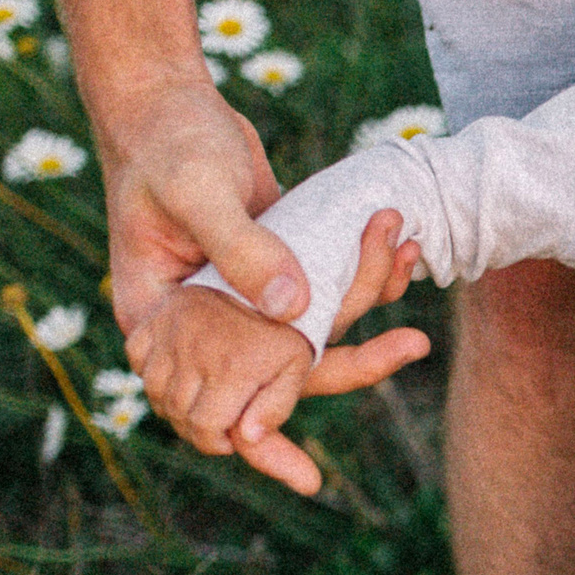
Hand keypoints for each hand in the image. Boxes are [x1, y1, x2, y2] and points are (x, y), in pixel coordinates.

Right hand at [101, 77, 425, 485]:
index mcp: (161, 322)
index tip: (307, 477)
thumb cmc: (164, 142)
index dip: (261, 443)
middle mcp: (203, 323)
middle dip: (354, 365)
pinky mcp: (274, 268)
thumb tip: (298, 310)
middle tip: (414, 345)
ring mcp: (242, 298)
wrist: (164, 97)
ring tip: (410, 253)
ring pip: (313, 332)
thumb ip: (244, 250)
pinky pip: (326, 292)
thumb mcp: (198, 192)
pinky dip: (365, 273)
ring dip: (369, 306)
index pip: (210, 407)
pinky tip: (403, 245)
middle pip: (280, 376)